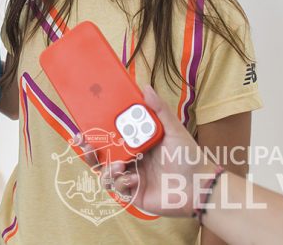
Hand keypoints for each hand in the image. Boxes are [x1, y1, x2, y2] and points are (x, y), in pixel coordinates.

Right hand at [93, 85, 218, 216]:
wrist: (200, 187)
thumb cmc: (189, 157)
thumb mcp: (173, 130)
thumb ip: (159, 110)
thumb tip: (146, 87)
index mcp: (135, 142)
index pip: (109, 136)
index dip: (93, 131)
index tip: (82, 126)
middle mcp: (130, 159)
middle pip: (101, 155)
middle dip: (88, 151)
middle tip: (85, 144)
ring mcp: (131, 176)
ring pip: (104, 173)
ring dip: (106, 168)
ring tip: (119, 165)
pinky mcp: (134, 194)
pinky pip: (118, 188)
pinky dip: (122, 182)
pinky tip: (135, 178)